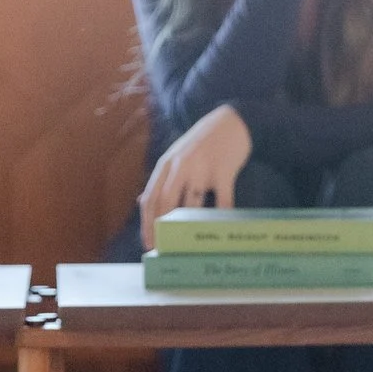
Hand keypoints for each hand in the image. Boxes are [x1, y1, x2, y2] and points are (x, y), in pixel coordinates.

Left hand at [138, 104, 253, 247]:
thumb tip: (142, 202)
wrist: (230, 122)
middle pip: (166, 202)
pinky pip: (223, 199)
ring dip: (190, 226)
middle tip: (165, 249)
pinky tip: (221, 229)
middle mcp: (180, 166)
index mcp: (166, 165)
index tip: (149, 244)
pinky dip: (222, 216)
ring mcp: (202, 168)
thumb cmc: (203, 144)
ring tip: (190, 245)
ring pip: (192, 202)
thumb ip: (162, 179)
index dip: (147, 223)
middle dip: (163, 228)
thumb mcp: (176, 157)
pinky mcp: (223, 170)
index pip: (150, 198)